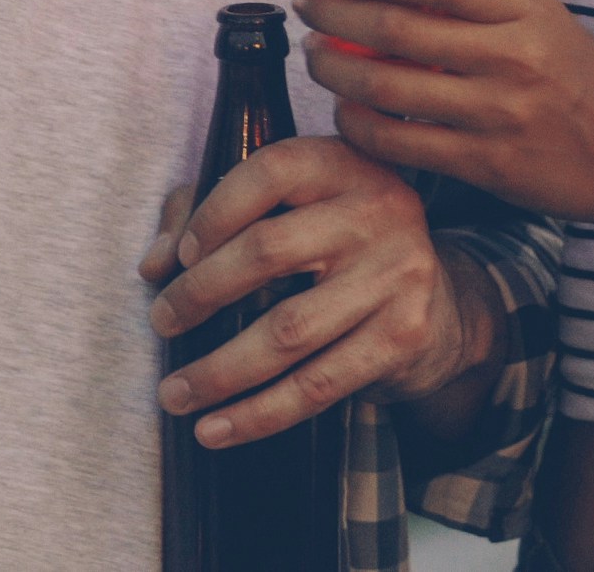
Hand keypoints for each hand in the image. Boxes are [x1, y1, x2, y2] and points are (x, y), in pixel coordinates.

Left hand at [136, 136, 483, 446]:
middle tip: (161, 323)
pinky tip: (215, 429)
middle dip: (200, 293)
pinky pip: (316, 385)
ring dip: (218, 370)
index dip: (213, 212)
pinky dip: (258, 414)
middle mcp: (378, 210)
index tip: (178, 255)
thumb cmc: (339, 244)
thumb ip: (207, 216)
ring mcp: (396, 275)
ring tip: (173, 394)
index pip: (269, 172)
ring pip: (287, 331)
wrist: (439, 300)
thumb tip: (154, 264)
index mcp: (344, 164)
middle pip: (268, 251)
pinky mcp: (402, 336)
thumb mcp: (288, 207)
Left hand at [297, 0, 593, 235]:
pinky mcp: (487, 165)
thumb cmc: (581, 74)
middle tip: (308, 9)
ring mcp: (498, 114)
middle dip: (337, 18)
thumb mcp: (544, 10)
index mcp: (524, 9)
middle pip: (400, 31)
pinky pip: (404, 144)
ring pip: (391, 90)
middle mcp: (511, 57)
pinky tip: (345, 113)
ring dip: (337, 72)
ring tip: (315, 57)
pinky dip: (361, 127)